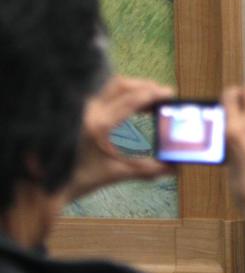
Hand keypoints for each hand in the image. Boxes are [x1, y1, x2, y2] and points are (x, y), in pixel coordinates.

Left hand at [63, 76, 174, 201]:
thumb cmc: (75, 180)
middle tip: (162, 94)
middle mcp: (87, 111)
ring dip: (131, 88)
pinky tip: (128, 105)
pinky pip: (100, 95)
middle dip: (144, 86)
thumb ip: (146, 169)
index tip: (169, 94)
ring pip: (109, 87)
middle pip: (120, 85)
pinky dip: (118, 95)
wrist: (43, 187)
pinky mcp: (74, 112)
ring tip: (148, 99)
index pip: (131, 99)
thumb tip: (173, 168)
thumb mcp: (114, 173)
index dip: (153, 94)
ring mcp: (79, 109)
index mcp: (98, 124)